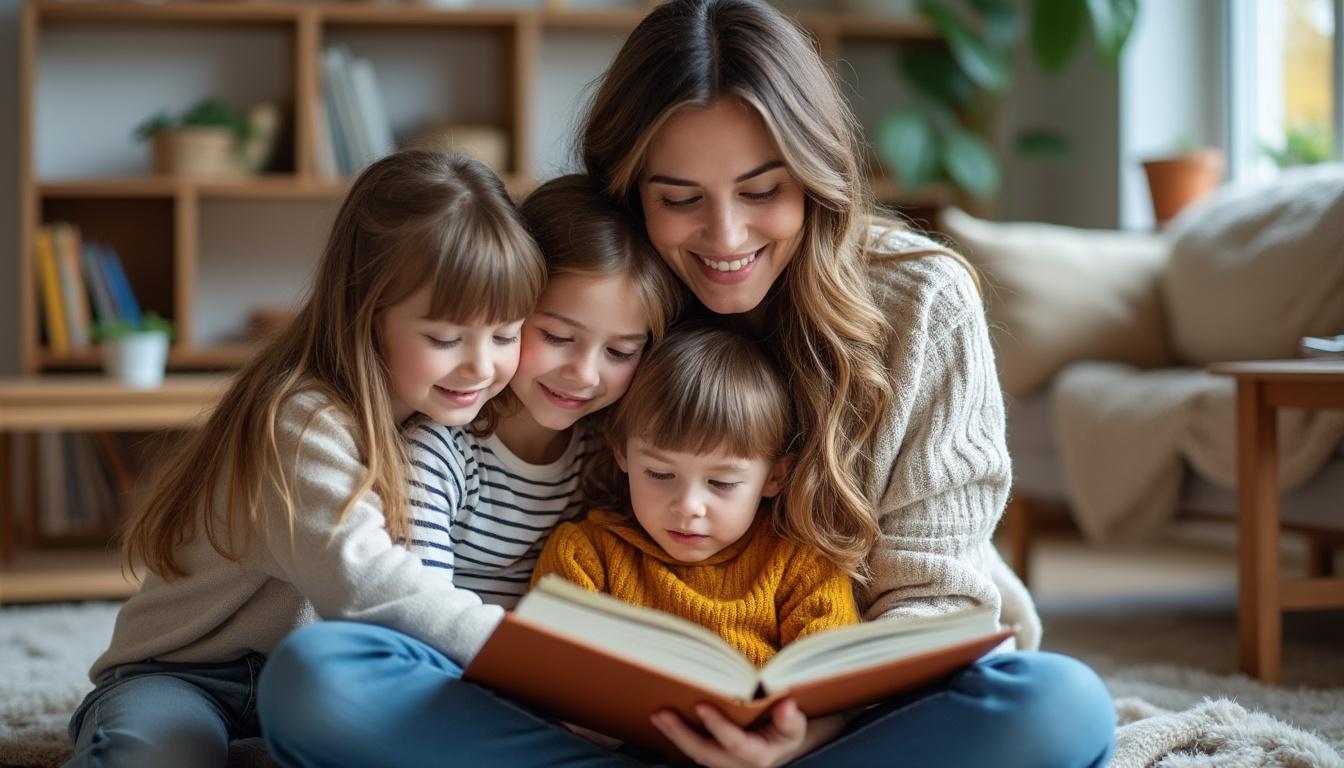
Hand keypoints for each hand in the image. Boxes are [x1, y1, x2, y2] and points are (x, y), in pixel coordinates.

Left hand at [650, 700, 841, 767]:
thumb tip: (786, 706)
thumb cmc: (787, 730)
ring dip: (674, 735)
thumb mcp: (796, 726)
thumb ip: (791, 719)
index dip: (717, 726)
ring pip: (694, 753)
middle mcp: (736, 764)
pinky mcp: (713, 757)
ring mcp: (722, 763)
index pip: (734, 743)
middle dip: (681, 734)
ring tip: (657, 715)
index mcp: (758, 756)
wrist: (780, 744)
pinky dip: (676, 735)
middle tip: (661, 714)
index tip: (700, 707)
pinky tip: (664, 719)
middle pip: (705, 753)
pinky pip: (692, 749)